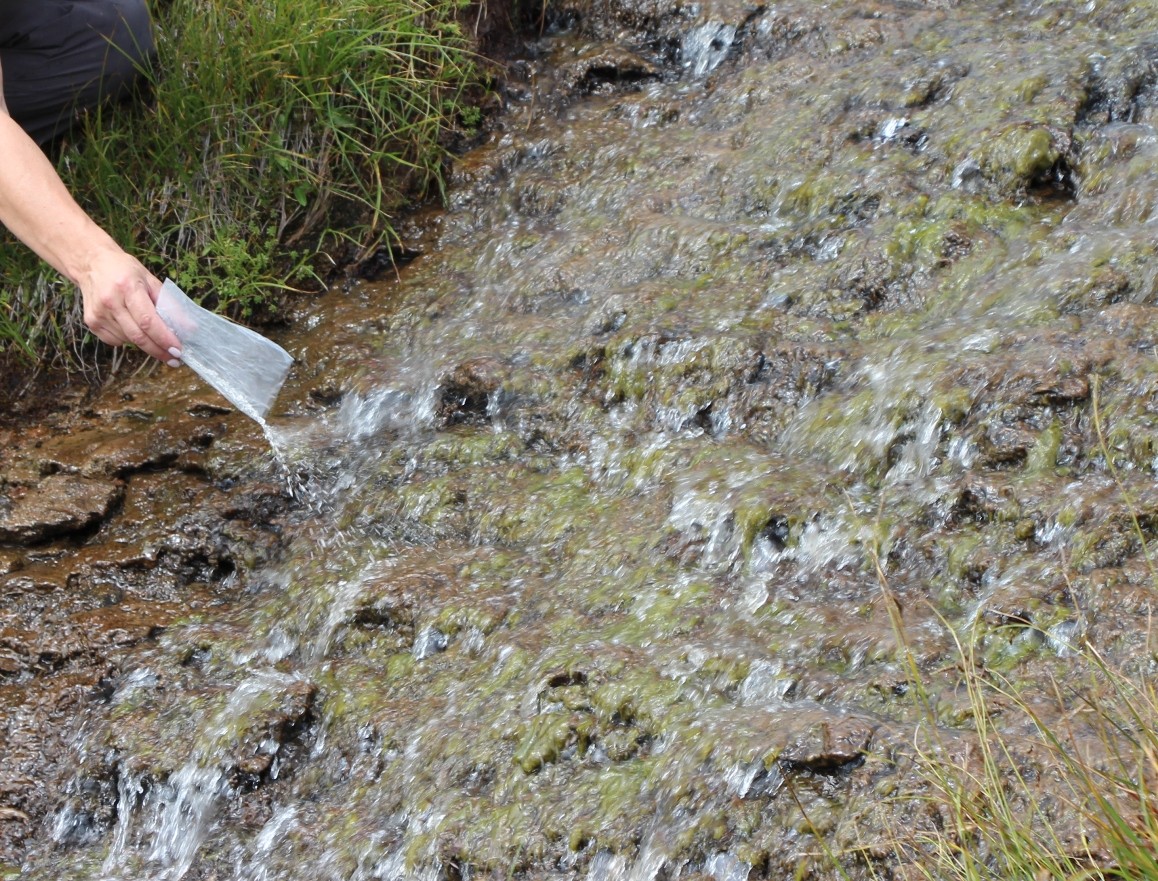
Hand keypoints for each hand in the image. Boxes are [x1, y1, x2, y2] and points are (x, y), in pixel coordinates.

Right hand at [77, 248, 182, 365]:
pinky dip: (129, 339)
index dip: (164, 339)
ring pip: (128, 340)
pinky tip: (131, 325)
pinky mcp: (91, 322)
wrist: (91, 264)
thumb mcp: (151, 281)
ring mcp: (98, 314)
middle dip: (159, 351)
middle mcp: (110, 301)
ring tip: (151, 333)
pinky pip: (116, 341)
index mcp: (127, 287)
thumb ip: (170, 305)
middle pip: (138, 336)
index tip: (178, 350)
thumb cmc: (126, 271)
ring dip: (145, 343)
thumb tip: (190, 328)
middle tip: (174, 359)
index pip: (148, 321)